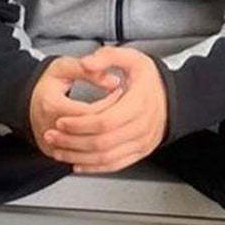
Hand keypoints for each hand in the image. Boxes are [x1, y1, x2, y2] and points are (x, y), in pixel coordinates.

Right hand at [29, 55, 124, 160]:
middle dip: (111, 120)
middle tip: (123, 108)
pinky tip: (106, 136)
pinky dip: (95, 149)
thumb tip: (113, 81)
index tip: (119, 92)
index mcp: (52, 105)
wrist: (27, 101)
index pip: (89, 112)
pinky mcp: (52, 152)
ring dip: (105, 136)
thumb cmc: (47, 84)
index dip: (109, 102)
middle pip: (89, 132)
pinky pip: (79, 158)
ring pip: (86, 149)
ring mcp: (50, 143)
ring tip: (116, 120)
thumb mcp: (64, 68)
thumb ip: (88, 71)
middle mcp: (49, 127)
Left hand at [42, 46, 167, 173]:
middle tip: (51, 136)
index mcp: (138, 104)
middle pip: (101, 142)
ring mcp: (142, 143)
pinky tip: (77, 163)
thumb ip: (107, 57)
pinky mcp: (139, 152)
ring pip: (105, 157)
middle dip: (72, 141)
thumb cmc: (150, 80)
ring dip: (78, 156)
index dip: (79, 124)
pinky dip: (94, 167)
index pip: (104, 121)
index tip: (61, 121)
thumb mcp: (133, 58)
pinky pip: (114, 165)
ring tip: (58, 150)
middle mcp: (142, 127)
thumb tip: (86, 63)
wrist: (173, 98)